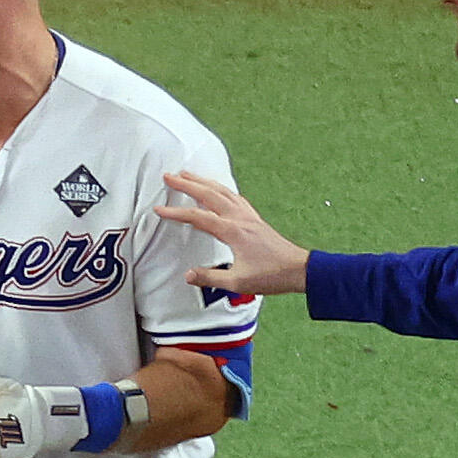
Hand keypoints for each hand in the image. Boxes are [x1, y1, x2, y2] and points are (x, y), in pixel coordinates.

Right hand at [169, 170, 308, 296]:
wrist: (298, 270)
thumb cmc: (271, 275)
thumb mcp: (237, 282)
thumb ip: (210, 277)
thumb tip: (188, 275)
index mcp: (233, 231)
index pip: (198, 217)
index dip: (176, 213)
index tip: (159, 210)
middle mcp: (240, 219)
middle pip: (210, 194)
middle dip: (187, 184)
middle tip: (170, 176)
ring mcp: (249, 217)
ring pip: (223, 191)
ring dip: (204, 182)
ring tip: (189, 175)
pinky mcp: (254, 220)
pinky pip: (235, 197)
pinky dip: (221, 189)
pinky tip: (218, 189)